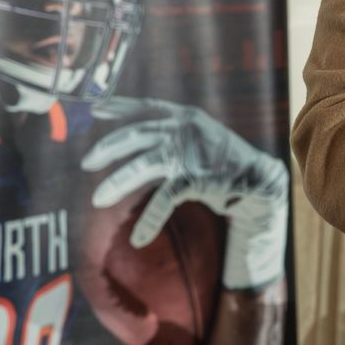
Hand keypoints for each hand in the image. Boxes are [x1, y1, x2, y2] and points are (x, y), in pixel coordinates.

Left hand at [83, 98, 289, 290]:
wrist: (259, 179)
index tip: (95, 110)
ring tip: (98, 199)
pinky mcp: (197, 179)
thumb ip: (173, 132)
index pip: (147, 106)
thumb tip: (141, 135)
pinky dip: (150, 221)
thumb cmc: (224, 159)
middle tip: (86, 163)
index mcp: (185, 116)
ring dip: (117, 183)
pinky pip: (164, 201)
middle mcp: (186, 129)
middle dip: (108, 149)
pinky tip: (138, 238)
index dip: (120, 106)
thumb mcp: (200, 135)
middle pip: (137, 135)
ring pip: (143, 166)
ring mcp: (191, 154)